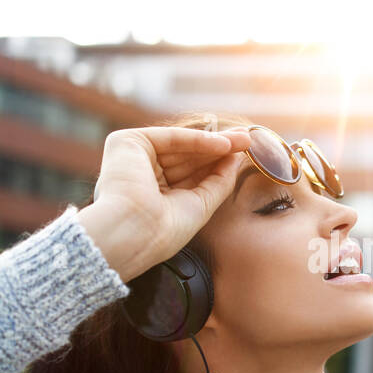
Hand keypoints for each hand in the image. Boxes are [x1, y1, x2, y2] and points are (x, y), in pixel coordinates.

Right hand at [77, 126, 250, 281]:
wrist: (135, 234)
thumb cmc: (163, 232)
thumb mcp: (200, 205)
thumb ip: (218, 181)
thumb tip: (236, 160)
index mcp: (151, 195)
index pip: (188, 174)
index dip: (215, 165)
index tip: (241, 158)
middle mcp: (139, 175)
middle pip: (186, 157)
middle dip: (218, 149)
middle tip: (247, 141)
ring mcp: (131, 159)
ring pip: (180, 146)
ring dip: (213, 142)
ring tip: (242, 141)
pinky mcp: (125, 143)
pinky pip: (170, 138)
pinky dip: (197, 139)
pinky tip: (223, 144)